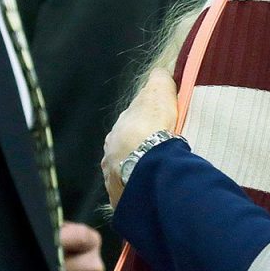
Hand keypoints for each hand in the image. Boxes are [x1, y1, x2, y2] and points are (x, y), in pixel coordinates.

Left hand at [101, 69, 177, 206]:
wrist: (146, 161)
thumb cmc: (151, 124)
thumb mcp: (158, 92)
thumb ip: (159, 80)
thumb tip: (159, 72)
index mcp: (116, 132)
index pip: (129, 128)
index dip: (144, 127)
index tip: (158, 129)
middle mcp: (110, 155)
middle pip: (124, 152)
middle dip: (138, 151)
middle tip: (159, 153)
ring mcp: (113, 178)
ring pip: (125, 173)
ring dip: (137, 172)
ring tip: (156, 175)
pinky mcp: (121, 198)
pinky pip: (130, 194)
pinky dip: (139, 192)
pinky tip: (151, 191)